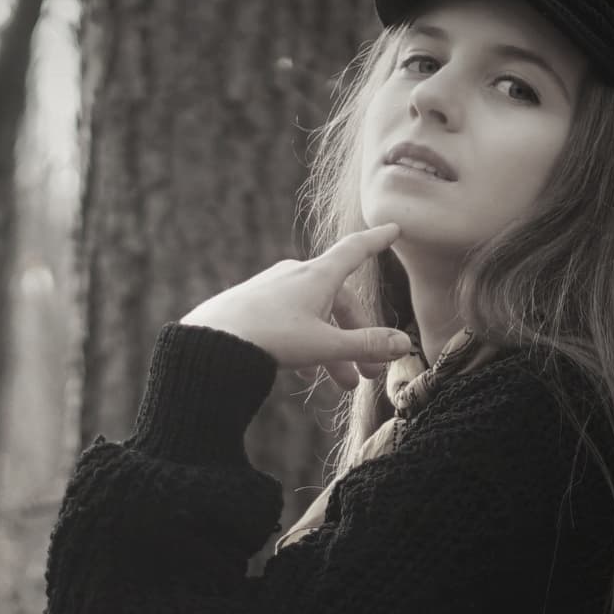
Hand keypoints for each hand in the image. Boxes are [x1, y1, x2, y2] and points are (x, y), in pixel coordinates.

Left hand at [177, 225, 418, 389]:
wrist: (210, 341)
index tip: (393, 229)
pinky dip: (307, 342)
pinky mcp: (252, 305)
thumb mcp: (325, 345)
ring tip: (342, 384)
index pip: (356, 251)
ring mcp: (272, 289)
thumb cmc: (271, 338)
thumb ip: (364, 345)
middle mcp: (295, 275)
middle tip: (368, 374)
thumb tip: (403, 345)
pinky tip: (307, 373)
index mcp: (318, 276)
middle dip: (357, 337)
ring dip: (333, 348)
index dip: (377, 241)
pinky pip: (290, 321)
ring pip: (315, 315)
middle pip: (338, 301)